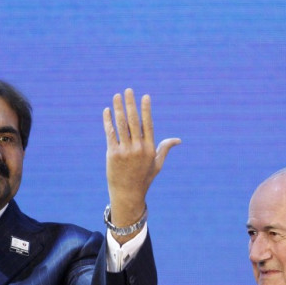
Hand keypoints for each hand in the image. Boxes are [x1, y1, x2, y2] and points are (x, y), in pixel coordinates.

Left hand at [103, 89, 179, 239]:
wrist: (128, 194)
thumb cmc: (144, 178)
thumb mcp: (157, 164)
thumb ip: (165, 149)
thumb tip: (178, 140)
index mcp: (150, 148)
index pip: (148, 124)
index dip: (146, 109)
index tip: (144, 96)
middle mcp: (138, 148)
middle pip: (134, 121)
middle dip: (131, 104)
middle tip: (128, 90)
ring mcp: (125, 151)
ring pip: (121, 125)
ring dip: (118, 108)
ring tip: (116, 96)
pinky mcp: (113, 154)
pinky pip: (110, 134)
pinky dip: (108, 121)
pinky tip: (107, 111)